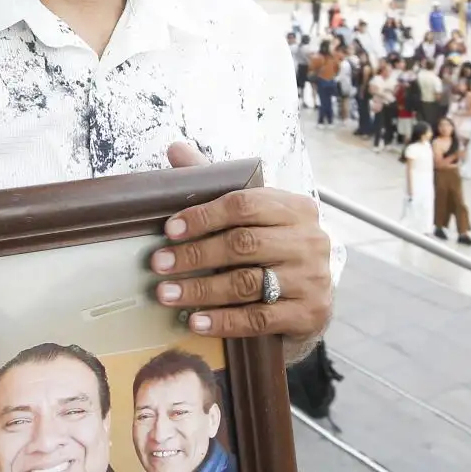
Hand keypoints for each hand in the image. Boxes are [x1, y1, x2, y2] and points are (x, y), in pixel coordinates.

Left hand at [150, 142, 333, 344]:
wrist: (310, 299)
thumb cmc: (271, 249)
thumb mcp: (251, 214)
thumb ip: (215, 183)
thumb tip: (175, 149)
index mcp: (295, 207)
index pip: (244, 204)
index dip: (203, 215)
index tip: (168, 230)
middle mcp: (310, 239)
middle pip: (243, 244)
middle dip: (195, 255)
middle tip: (158, 265)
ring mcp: (312, 278)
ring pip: (247, 283)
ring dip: (201, 290)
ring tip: (166, 295)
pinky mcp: (309, 313)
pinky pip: (259, 318)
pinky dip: (223, 321)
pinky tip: (196, 322)